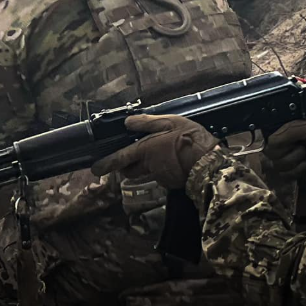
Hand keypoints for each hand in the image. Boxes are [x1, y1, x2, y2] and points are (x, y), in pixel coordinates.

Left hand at [91, 115, 217, 189]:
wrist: (210, 165)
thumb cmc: (190, 140)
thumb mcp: (170, 122)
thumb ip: (148, 123)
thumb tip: (127, 123)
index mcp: (146, 150)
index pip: (120, 158)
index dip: (106, 164)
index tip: (96, 169)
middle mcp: (149, 166)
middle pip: (130, 170)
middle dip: (126, 166)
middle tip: (131, 157)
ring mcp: (160, 176)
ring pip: (146, 172)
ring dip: (146, 167)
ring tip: (160, 154)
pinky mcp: (171, 183)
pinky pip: (161, 175)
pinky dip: (163, 169)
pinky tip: (175, 160)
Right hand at [264, 118, 305, 181]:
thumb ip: (290, 131)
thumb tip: (272, 141)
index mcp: (285, 132)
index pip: (271, 142)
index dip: (282, 144)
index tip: (294, 142)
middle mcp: (283, 146)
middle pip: (272, 156)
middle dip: (292, 154)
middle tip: (304, 148)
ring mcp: (286, 160)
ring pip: (279, 167)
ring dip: (296, 163)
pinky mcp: (291, 172)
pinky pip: (286, 176)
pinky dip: (298, 172)